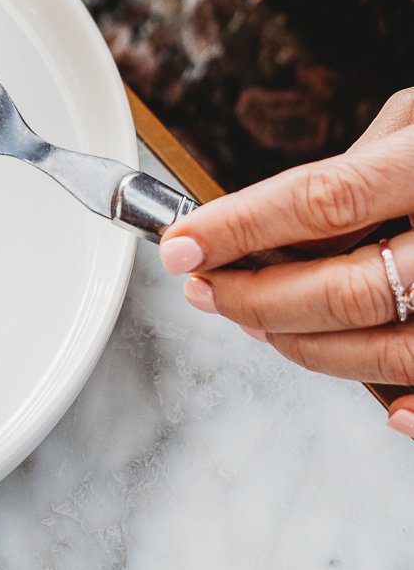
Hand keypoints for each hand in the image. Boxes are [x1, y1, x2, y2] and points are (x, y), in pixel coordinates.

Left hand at [157, 89, 413, 429]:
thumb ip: (371, 159)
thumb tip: (285, 211)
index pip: (321, 199)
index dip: (240, 227)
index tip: (180, 245)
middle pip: (345, 288)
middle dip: (257, 299)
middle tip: (207, 290)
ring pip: (389, 348)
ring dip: (308, 349)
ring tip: (261, 326)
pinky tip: (385, 409)